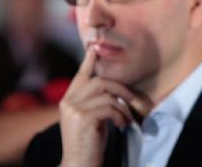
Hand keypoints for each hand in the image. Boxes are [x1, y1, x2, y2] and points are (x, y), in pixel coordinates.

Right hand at [59, 47, 135, 166]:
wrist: (79, 163)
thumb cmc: (88, 142)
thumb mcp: (89, 117)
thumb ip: (94, 101)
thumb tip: (111, 86)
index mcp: (68, 100)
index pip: (80, 75)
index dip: (89, 61)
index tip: (94, 47)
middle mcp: (68, 102)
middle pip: (99, 81)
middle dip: (121, 88)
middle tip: (133, 99)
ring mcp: (74, 109)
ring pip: (107, 94)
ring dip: (122, 106)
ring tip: (126, 119)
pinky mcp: (82, 118)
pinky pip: (109, 108)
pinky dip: (120, 116)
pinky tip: (121, 125)